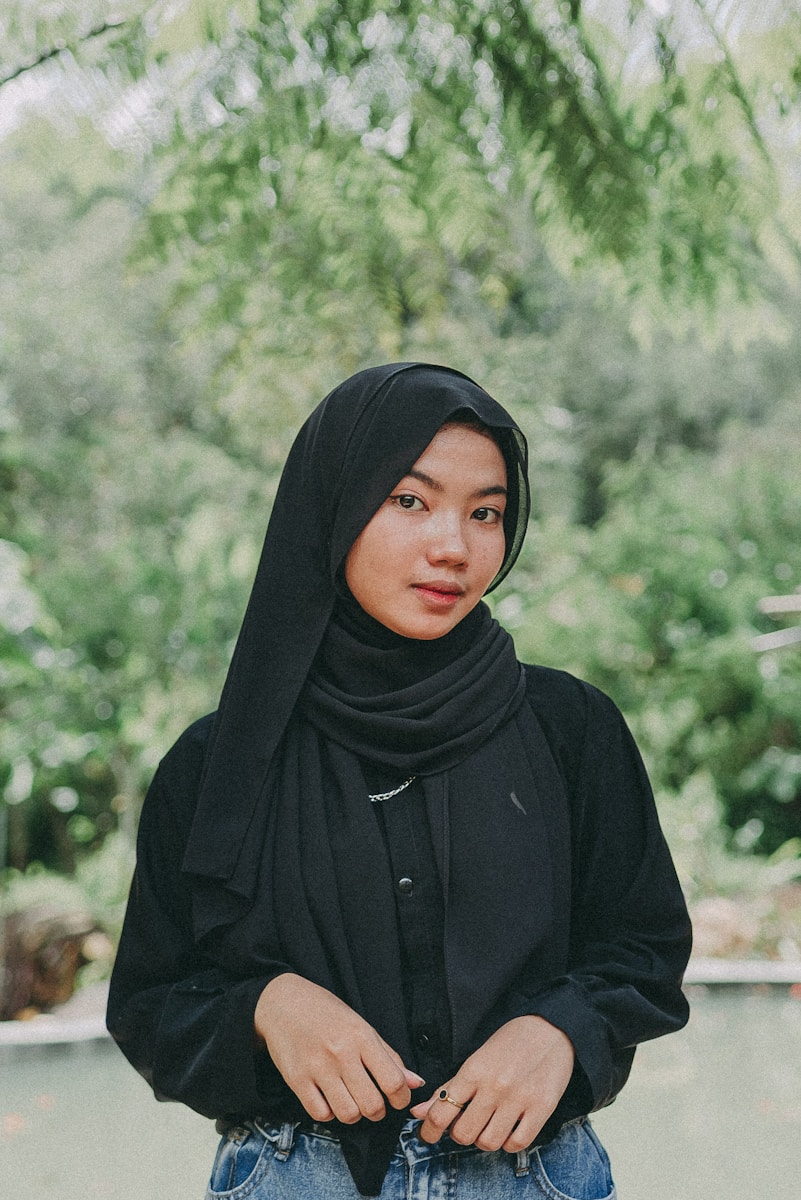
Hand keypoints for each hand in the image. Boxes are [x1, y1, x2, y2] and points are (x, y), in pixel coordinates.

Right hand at [254, 973, 423, 1124]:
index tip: (397, 1098)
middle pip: (372, 1105)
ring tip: (352, 1101)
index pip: (394, 1081)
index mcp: (362, 1037)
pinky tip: (330, 1098)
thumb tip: (415, 1083)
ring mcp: (317, 1068)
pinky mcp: (297, 1080)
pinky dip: (329, 1113)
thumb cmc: (327, 1013)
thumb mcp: (362, 1026)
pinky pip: (321, 1114)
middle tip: (374, 1103)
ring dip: (355, 1114)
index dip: (402, 1098)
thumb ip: (389, 1056)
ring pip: (348, 1114)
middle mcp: (341, 1053)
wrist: (283, 1002)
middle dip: (379, 1111)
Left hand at [409, 1016, 573, 1151]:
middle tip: (464, 1125)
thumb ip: (449, 1087)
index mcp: (474, 1070)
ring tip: (487, 1126)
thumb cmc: (510, 1043)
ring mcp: (519, 1098)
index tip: (428, 1134)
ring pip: (488, 1143)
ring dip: (483, 1140)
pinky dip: (508, 1143)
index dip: (429, 1130)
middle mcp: (494, 1086)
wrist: (550, 1029)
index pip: (441, 1112)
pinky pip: (517, 1143)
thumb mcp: (476, 1059)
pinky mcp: (542, 1108)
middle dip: (458, 1135)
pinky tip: (508, 1130)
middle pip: (463, 1133)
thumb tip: (419, 1112)